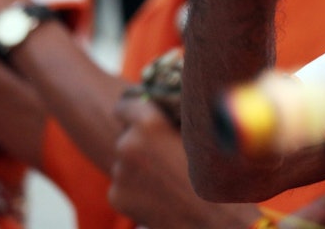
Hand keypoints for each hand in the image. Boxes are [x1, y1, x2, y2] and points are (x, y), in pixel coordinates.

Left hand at [111, 95, 259, 228]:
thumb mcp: (195, 137)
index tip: (139, 117)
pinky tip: (157, 195)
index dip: (134, 111)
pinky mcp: (115, 196)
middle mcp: (128, 144)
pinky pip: (122, 186)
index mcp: (148, 124)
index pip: (125, 106)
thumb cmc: (209, 173)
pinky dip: (135, 190)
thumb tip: (166, 111)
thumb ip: (174, 121)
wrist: (208, 218)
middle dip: (140, 145)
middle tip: (163, 157)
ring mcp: (119, 172)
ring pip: (125, 164)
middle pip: (126, 138)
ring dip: (139, 168)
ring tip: (166, 179)